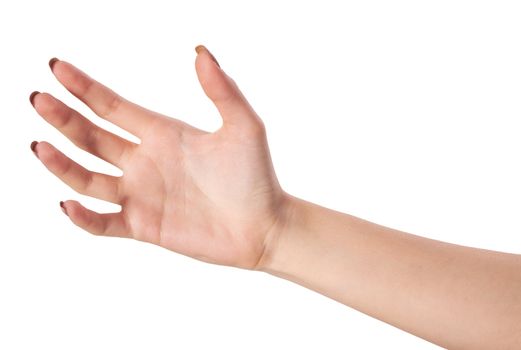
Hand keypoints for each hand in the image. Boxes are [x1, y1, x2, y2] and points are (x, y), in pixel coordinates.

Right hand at [30, 46, 287, 269]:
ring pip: (89, 178)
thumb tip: (200, 51)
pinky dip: (83, 217)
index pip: (112, 106)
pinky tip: (69, 204)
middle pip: (92, 137)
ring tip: (40, 146)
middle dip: (64, 118)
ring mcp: (141, 194)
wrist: (264, 226)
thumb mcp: (243, 126)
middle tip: (37, 98)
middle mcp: (145, 161)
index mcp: (162, 133)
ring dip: (62, 164)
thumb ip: (222, 90)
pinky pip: (104, 223)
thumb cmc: (257, 176)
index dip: (84, 87)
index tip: (56, 67)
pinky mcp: (144, 226)